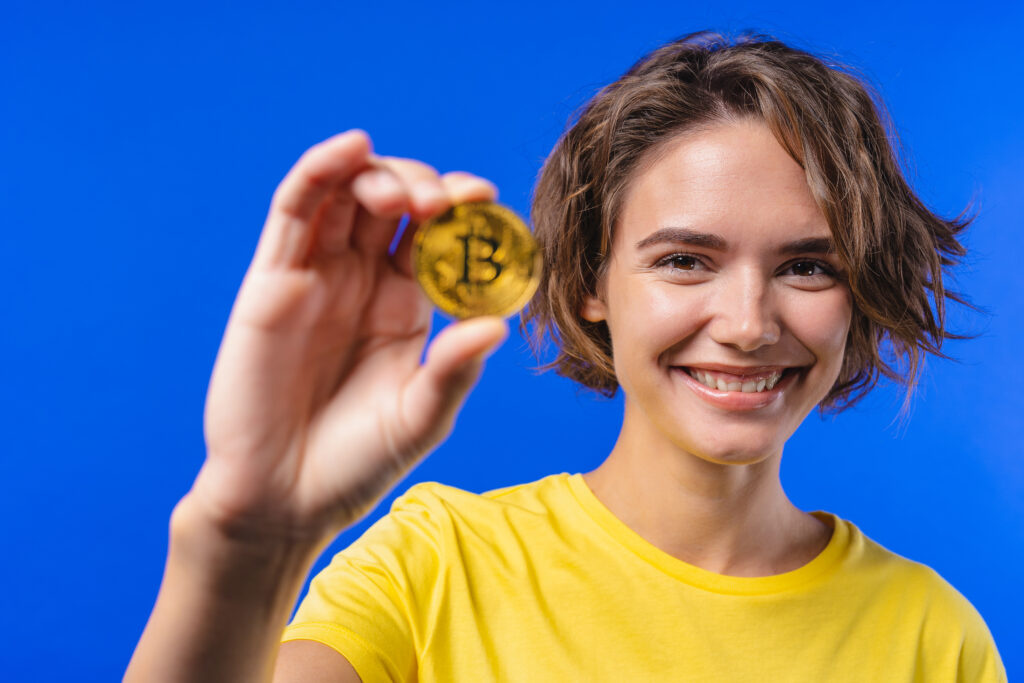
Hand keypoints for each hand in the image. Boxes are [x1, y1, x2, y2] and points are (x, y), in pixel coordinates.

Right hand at [190, 130, 506, 542]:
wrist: (282, 500)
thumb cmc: (356, 464)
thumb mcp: (419, 418)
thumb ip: (454, 372)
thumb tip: (498, 325)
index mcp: (406, 305)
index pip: (436, 237)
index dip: (461, 211)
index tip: (486, 200)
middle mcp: (363, 281)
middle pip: (395, 205)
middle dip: (424, 187)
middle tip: (445, 203)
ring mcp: (316, 275)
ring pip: (346, 196)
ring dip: (378, 174)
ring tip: (405, 194)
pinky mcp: (271, 280)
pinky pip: (293, 213)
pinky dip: (319, 172)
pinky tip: (350, 149)